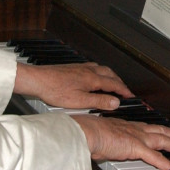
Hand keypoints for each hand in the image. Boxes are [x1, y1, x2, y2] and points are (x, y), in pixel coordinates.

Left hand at [14, 62, 133, 110]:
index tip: (130, 96)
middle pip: (110, 74)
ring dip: (110, 76)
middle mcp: (89, 70)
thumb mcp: (79, 101)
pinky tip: (94, 76)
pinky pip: (93, 67)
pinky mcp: (73, 67)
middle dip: (119, 82)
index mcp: (92, 79)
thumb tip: (115, 102)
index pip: (114, 84)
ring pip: (102, 69)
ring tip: (112, 83)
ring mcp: (81, 67)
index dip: (124, 90)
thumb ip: (99, 101)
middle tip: (124, 90)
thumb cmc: (55, 90)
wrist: (38, 80)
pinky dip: (100, 72)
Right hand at [71, 114, 169, 169]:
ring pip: (165, 141)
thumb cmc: (90, 133)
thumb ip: (114, 141)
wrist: (86, 131)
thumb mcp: (107, 135)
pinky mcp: (135, 147)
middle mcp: (137, 129)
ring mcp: (138, 137)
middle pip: (165, 132)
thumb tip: (114, 147)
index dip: (168, 131)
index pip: (154, 128)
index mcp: (130, 126)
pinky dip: (165, 163)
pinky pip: (154, 156)